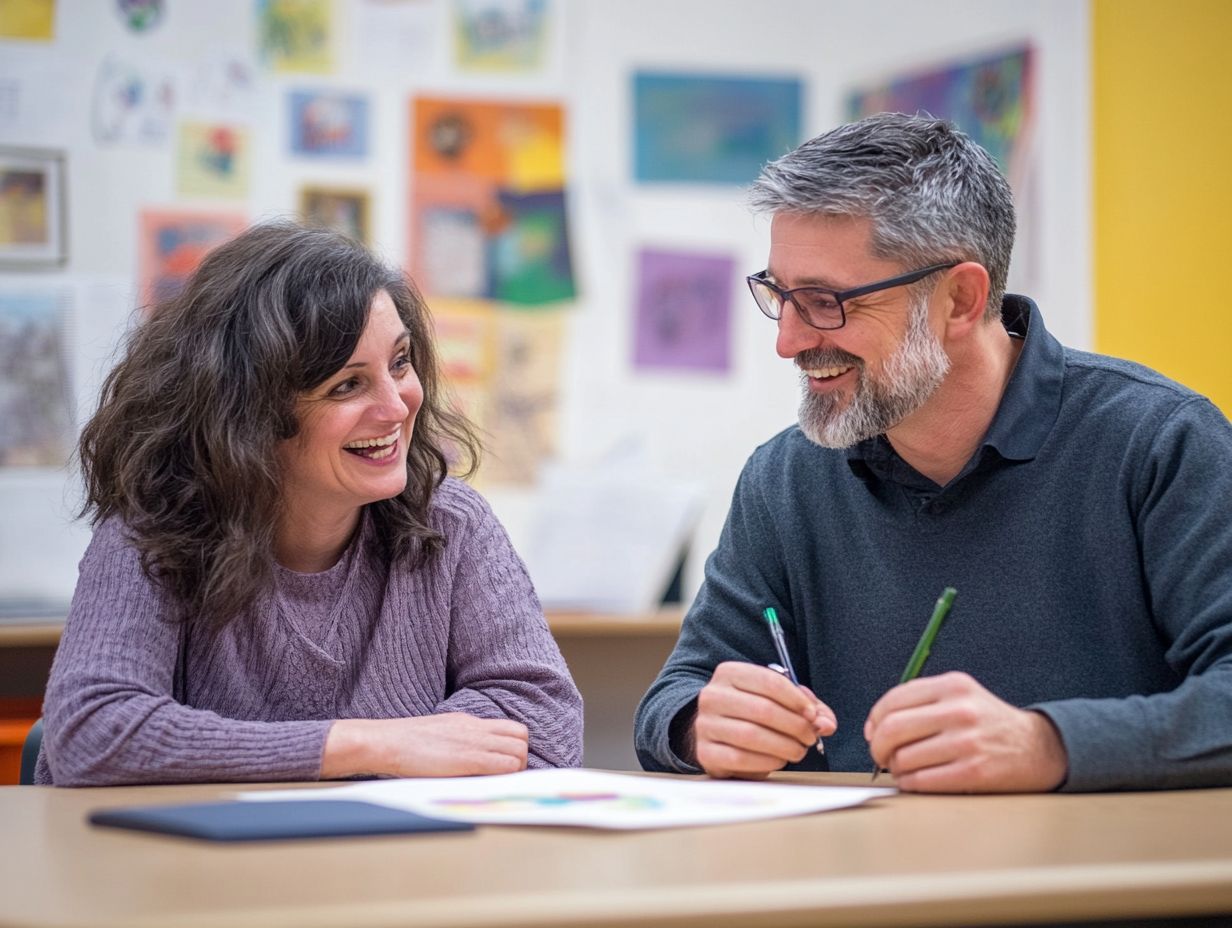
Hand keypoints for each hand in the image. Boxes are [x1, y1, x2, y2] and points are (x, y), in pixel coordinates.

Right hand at [321, 713, 528, 778]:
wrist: (387, 742)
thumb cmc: (406, 743)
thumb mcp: (440, 732)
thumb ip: (459, 739)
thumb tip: (472, 754)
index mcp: (469, 721)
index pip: (511, 728)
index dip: (515, 747)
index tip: (505, 763)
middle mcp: (476, 728)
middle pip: (521, 737)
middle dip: (520, 757)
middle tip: (506, 775)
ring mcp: (474, 742)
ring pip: (518, 752)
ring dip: (516, 769)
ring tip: (499, 782)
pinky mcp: (469, 760)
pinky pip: (504, 765)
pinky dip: (506, 776)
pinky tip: (493, 785)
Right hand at [692, 661, 835, 779]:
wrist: (716, 733)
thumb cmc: (751, 713)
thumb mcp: (777, 700)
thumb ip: (806, 708)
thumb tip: (827, 724)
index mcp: (729, 673)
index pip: (768, 681)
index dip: (796, 700)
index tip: (813, 715)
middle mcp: (712, 695)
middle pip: (763, 709)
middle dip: (794, 725)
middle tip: (810, 736)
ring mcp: (705, 724)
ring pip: (751, 735)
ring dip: (784, 745)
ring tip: (798, 750)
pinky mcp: (705, 752)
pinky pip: (740, 758)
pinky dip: (767, 761)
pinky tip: (779, 760)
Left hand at [864, 671, 1067, 792]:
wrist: (1037, 748)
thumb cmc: (988, 723)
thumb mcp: (960, 696)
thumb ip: (921, 702)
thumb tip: (876, 726)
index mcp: (952, 686)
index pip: (894, 700)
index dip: (874, 719)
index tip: (873, 733)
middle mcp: (960, 710)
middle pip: (893, 728)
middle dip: (878, 747)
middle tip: (880, 756)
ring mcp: (967, 742)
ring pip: (904, 757)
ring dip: (895, 768)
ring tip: (903, 769)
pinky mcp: (974, 772)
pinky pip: (922, 780)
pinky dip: (910, 783)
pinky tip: (915, 780)